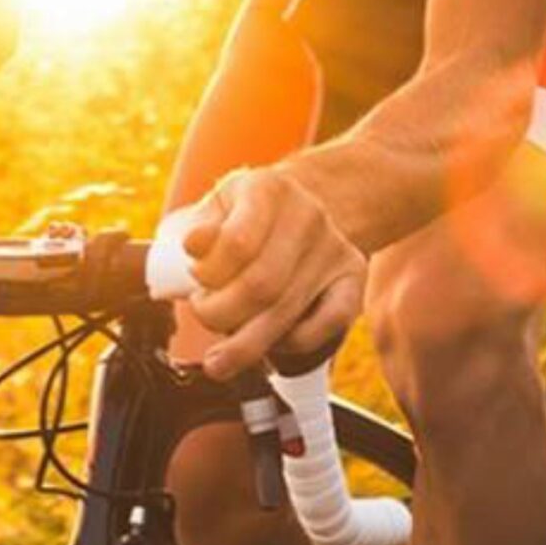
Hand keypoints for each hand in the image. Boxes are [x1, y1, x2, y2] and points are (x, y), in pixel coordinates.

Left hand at [182, 166, 367, 378]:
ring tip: (219, 354)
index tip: (195, 280)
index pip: (237, 244)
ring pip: (287, 313)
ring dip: (243, 343)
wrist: (301, 203)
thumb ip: (200, 227)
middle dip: (219, 314)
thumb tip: (193, 246)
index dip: (208, 275)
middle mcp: (308, 216)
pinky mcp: (353, 280)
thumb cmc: (246, 212)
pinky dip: (289, 345)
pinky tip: (266, 346)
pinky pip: (326, 325)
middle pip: (261, 286)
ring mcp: (334, 250)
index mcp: (268, 190)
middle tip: (203, 312)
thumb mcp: (217, 205)